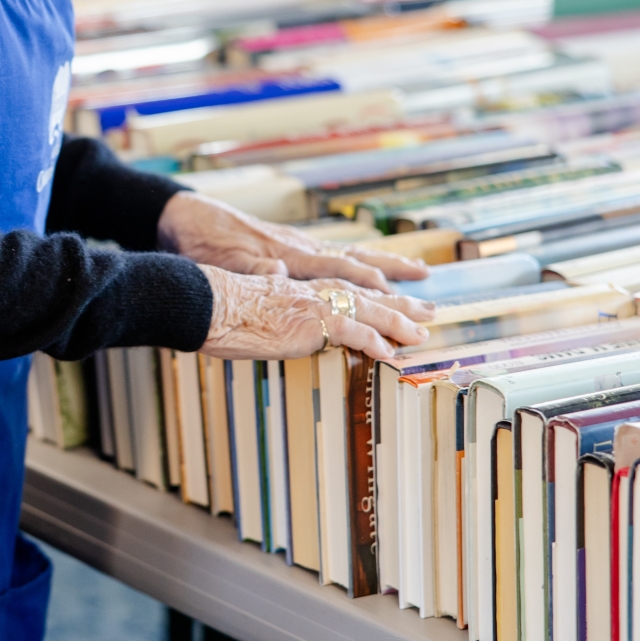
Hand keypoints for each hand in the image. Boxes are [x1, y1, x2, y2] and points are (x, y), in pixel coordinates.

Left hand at [158, 190, 430, 290]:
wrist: (183, 216)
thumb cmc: (202, 238)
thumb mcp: (223, 259)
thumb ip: (252, 269)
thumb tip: (280, 274)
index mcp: (290, 253)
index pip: (339, 269)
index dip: (369, 285)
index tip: (398, 299)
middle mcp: (300, 247)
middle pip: (357, 259)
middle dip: (394, 273)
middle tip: (428, 285)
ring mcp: (296, 245)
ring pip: (350, 255)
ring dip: (384, 265)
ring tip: (416, 271)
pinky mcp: (287, 246)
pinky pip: (333, 257)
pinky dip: (357, 264)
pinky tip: (367, 268)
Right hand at [200, 266, 432, 361]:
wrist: (210, 303)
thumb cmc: (223, 310)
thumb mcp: (258, 310)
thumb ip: (278, 314)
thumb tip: (282, 325)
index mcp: (303, 288)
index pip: (348, 290)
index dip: (376, 296)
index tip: (396, 301)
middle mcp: (314, 290)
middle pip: (367, 295)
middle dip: (401, 303)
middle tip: (429, 312)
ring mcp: (315, 303)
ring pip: (368, 309)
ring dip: (398, 320)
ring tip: (422, 333)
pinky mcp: (311, 320)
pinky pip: (352, 331)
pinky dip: (373, 340)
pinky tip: (390, 353)